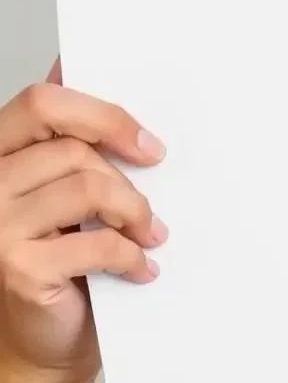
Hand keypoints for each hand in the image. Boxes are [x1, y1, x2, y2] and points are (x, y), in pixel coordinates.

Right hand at [0, 59, 167, 382]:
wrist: (38, 334)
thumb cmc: (54, 254)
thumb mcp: (59, 186)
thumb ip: (67, 136)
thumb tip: (87, 68)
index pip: (42, 103)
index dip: (99, 113)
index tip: (144, 140)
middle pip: (71, 146)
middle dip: (124, 169)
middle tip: (155, 188)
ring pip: (88, 187)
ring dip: (134, 211)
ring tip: (151, 232)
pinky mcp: (17, 267)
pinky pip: (95, 242)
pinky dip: (130, 254)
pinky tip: (141, 265)